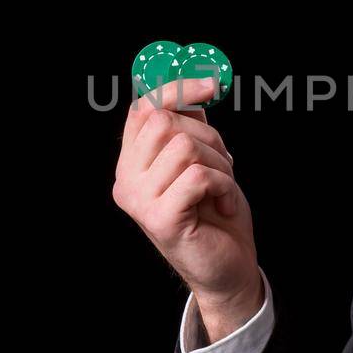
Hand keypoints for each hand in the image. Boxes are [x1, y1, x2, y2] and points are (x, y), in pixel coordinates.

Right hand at [114, 76, 259, 312]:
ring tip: (223, 188)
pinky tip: (224, 204)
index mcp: (131, 162)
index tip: (212, 85)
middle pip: (165, 123)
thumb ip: (191, 126)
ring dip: (220, 164)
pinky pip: (199, 176)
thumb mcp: (202, 160)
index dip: (177, 89)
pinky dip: (224, 186)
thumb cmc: (215, 214)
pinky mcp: (161, 219)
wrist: (227, 268)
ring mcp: (139, 201)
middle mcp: (125, 180)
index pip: (143, 109)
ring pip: (185, 146)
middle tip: (223, 166)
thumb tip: (196, 84)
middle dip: (209, 137)